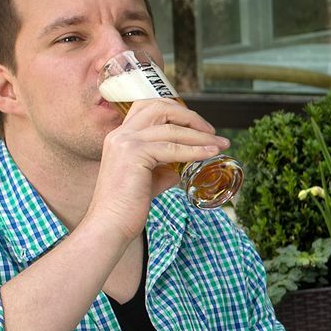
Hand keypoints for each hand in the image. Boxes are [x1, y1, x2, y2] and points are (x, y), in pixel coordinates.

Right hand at [87, 97, 229, 239]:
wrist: (110, 224)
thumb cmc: (128, 205)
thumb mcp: (150, 178)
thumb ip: (165, 167)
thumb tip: (184, 164)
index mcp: (121, 136)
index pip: (149, 107)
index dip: (176, 111)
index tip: (200, 126)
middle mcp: (121, 134)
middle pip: (160, 107)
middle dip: (190, 116)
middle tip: (212, 132)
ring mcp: (126, 142)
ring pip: (171, 128)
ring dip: (201, 136)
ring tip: (220, 145)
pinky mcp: (134, 154)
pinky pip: (172, 148)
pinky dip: (195, 150)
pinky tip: (210, 154)